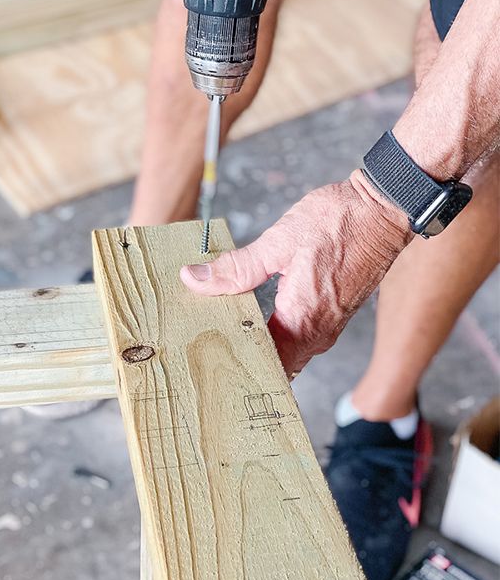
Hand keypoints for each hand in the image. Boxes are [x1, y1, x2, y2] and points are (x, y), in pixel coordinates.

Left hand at [180, 176, 411, 376]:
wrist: (385, 211)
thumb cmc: (341, 222)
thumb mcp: (279, 241)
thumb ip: (236, 267)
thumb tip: (195, 279)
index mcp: (301, 320)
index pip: (263, 366)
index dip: (235, 369)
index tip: (207, 364)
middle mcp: (317, 333)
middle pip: (274, 366)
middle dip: (242, 361)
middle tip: (205, 352)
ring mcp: (327, 327)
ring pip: (286, 354)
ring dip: (258, 348)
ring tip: (222, 336)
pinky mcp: (331, 317)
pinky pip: (298, 340)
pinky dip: (275, 336)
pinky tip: (252, 320)